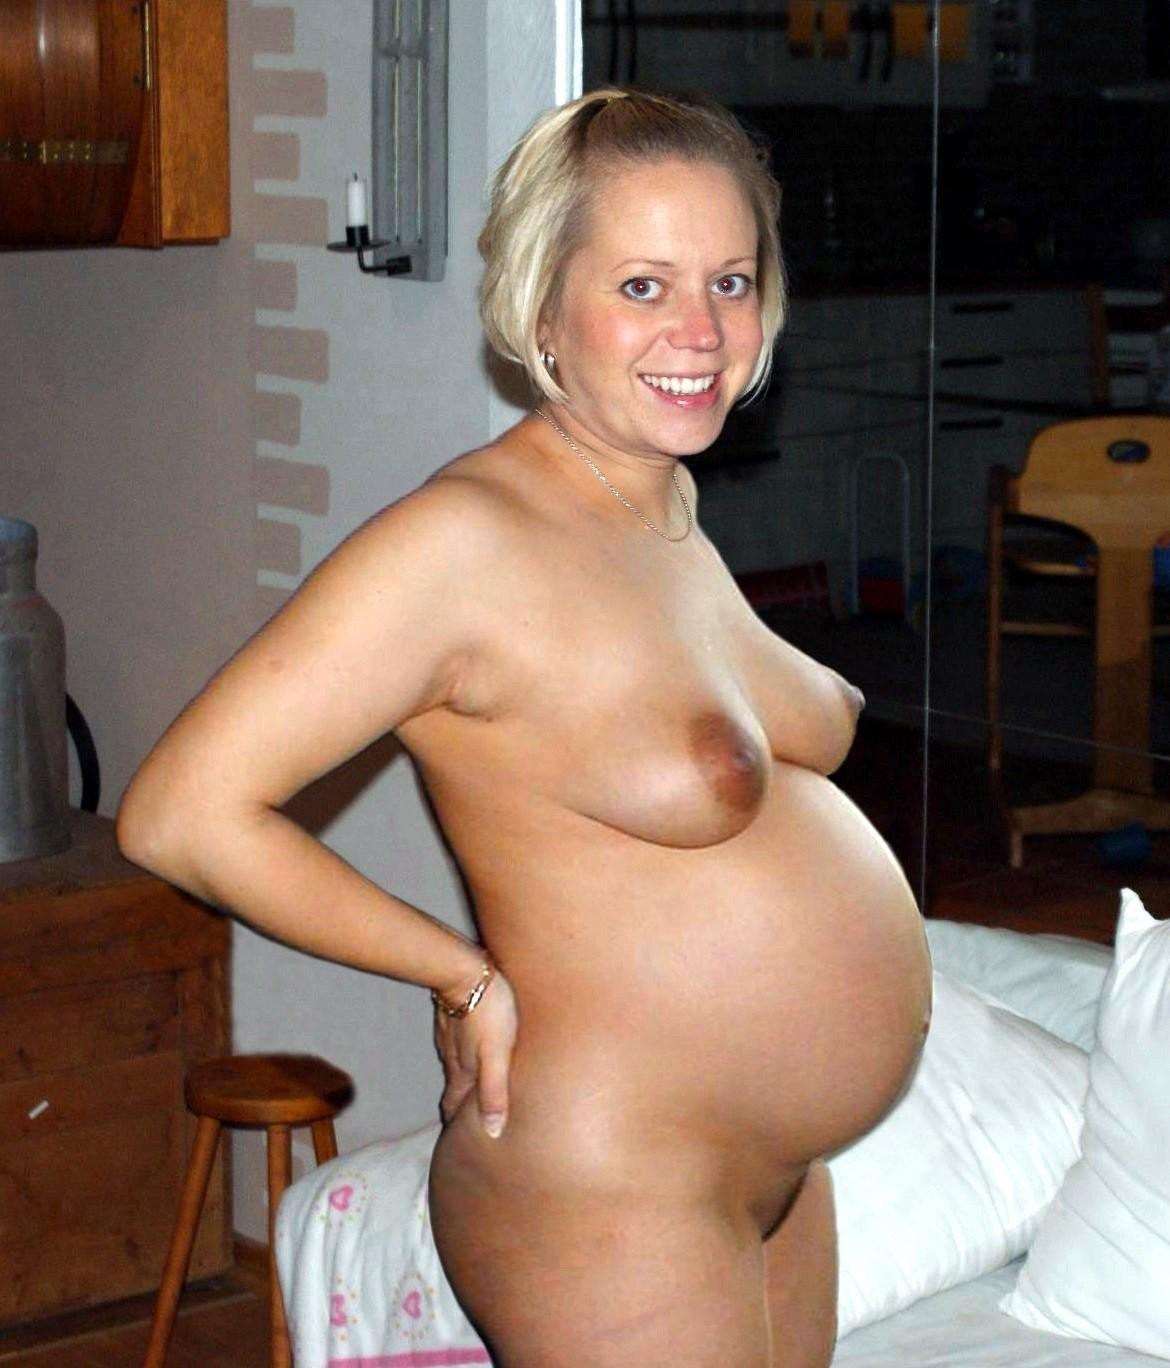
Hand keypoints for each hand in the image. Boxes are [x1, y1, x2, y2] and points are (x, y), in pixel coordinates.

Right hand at [434, 968, 517, 1138]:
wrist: (466, 968)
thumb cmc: (489, 1012)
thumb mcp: (496, 1056)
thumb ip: (494, 1092)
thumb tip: (493, 1132)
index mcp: (462, 1070)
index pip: (453, 1106)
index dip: (455, 1123)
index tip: (456, 1142)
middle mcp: (452, 1056)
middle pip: (454, 1086)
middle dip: (459, 1104)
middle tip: (466, 1119)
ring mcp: (452, 1033)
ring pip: (456, 1063)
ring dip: (464, 1078)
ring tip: (476, 1087)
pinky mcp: (457, 1012)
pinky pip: (459, 1041)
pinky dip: (466, 1053)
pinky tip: (477, 1048)